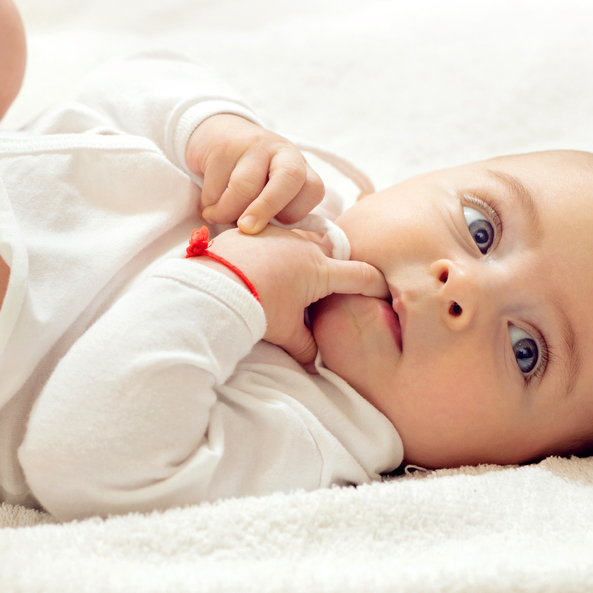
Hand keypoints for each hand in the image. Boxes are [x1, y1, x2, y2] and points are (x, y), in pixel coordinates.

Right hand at [187, 113, 325, 233]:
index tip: (278, 223)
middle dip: (266, 208)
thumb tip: (274, 248)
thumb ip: (279, 214)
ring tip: (218, 215)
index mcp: (299, 166)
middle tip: (246, 228)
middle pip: (287, 178)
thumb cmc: (249, 178)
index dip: (296, 212)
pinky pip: (215, 187)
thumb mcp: (271, 190)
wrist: (217, 133)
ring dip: (226, 212)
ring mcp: (252, 146)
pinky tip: (210, 202)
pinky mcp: (222, 148)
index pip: (313, 189)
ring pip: (243, 188)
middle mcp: (281, 151)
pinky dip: (209, 204)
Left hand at [198, 226, 384, 365]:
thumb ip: (307, 347)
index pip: (363, 276)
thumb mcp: (286, 333)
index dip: (377, 287)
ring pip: (304, 243)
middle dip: (337, 272)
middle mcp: (304, 245)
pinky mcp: (255, 228)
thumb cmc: (254, 309)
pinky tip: (265, 269)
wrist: (210, 288)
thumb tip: (316, 364)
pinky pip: (276, 237)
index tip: (382, 295)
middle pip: (333, 255)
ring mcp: (279, 233)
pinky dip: (277, 252)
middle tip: (330, 292)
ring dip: (306, 260)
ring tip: (293, 281)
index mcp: (320, 270)